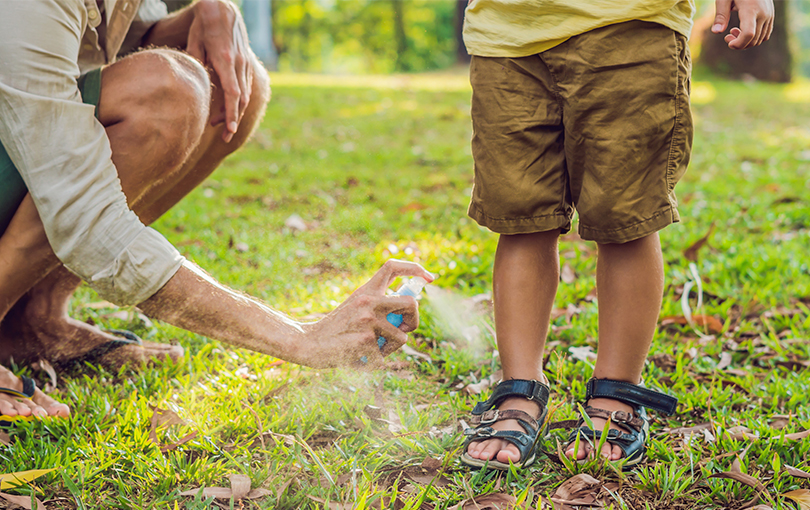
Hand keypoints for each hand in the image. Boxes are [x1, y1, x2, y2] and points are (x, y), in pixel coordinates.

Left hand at [186, 0, 251, 142]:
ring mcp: (245, 63)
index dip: (231, 114)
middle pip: (240, 99)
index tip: (229, 130)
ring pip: (245, 94)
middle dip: (233, 120)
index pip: (232, 94)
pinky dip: (238, 100)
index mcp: (225, 59)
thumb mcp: (194, 40)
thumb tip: (194, 82)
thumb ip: (195, 62)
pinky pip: (245, 86)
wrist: (222, 7)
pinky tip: (228, 107)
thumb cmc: (204, 23)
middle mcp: (238, 63)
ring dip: (234, 111)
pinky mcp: (246, 62)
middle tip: (223, 136)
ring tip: (219, 122)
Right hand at [297, 259, 434, 368]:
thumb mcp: (355, 307)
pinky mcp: (366, 341)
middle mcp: (369, 301)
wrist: (308, 343)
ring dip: (391, 347)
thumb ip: (377, 304)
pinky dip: (377, 360)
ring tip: (372, 349)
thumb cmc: (334, 328)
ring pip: (403, 337)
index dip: (415, 268)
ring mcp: (368, 321)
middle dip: (414, 320)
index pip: (392, 267)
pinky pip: (386, 356)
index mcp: (366, 290)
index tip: (429, 278)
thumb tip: (409, 306)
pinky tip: (360, 357)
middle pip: (412, 304)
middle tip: (404, 329)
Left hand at [712, 0, 773, 49]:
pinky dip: (754, 38)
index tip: (728, 41)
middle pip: (754, 40)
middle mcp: (763, 13)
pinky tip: (743, 30)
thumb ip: (721, 15)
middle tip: (727, 36)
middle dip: (739, 44)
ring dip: (746, 42)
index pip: (748, 34)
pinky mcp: (771, 15)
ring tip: (733, 32)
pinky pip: (765, 34)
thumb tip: (716, 32)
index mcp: (751, 9)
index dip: (738, 44)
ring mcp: (769, 15)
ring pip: (760, 39)